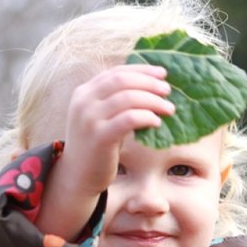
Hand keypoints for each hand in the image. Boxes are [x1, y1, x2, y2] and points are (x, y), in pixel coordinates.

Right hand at [63, 64, 173, 195]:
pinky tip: (157, 122)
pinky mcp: (99, 137)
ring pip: (128, 98)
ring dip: (153, 101)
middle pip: (122, 81)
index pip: (116, 72)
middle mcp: (84, 102)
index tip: (162, 73)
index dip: (142, 70)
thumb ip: (117, 101)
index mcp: (84, 92)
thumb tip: (152, 88)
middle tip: (167, 91)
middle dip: (149, 83)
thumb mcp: (102, 117)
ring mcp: (89, 119)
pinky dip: (147, 117)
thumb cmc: (96, 146)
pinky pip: (129, 119)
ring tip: (169, 108)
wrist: (78, 176)